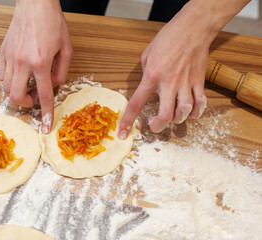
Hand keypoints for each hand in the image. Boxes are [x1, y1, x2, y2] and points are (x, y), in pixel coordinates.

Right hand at [0, 0, 72, 133]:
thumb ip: (61, 71)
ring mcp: (10, 57)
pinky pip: (1, 74)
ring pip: (6, 87)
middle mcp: (22, 61)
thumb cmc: (53, 23)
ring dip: (17, 91)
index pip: (44, 95)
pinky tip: (20, 73)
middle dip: (26, 103)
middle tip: (34, 96)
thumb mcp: (67, 48)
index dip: (46, 113)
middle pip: (16, 96)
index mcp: (40, 61)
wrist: (35, 4)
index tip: (46, 126)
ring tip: (28, 82)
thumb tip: (53, 85)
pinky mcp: (3, 52)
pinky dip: (10, 80)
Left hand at [118, 4, 210, 137]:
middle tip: (154, 125)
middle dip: (158, 127)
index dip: (128, 121)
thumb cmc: (167, 39)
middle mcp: (169, 83)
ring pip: (184, 113)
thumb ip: (145, 75)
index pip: (136, 104)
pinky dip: (195, 113)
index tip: (123, 133)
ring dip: (177, 119)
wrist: (192, 28)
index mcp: (152, 77)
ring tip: (172, 115)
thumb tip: (149, 89)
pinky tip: (190, 112)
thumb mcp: (146, 55)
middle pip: (165, 116)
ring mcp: (186, 84)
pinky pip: (200, 104)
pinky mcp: (199, 82)